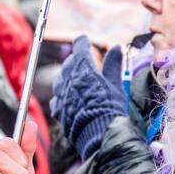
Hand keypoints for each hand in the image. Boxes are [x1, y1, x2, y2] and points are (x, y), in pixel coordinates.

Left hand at [50, 35, 126, 159]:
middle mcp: (68, 78)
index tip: (83, 39)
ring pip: (61, 79)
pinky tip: (71, 99)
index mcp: (83, 67)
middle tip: (84, 62)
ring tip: (78, 82)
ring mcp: (60, 94)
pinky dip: (64, 95)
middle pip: (69, 62)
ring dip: (68, 77)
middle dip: (77, 60)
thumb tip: (117, 48)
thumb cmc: (109, 108)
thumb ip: (113, 64)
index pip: (79, 46)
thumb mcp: (116, 84)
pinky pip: (58, 97)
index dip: (82, 42)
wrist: (97, 134)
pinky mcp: (57, 109)